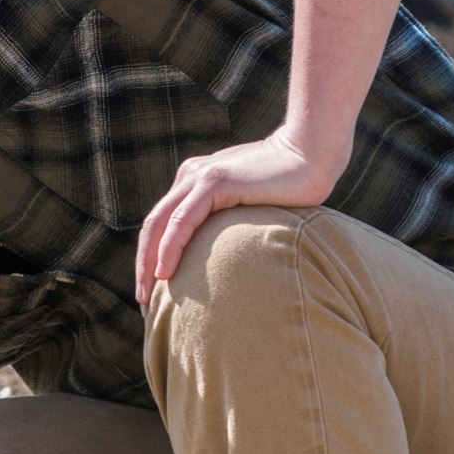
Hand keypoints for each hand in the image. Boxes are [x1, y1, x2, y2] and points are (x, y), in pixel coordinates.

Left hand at [133, 130, 348, 305]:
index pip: (164, 223)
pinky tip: (165, 272)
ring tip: (147, 293)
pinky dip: (170, 247)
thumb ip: (229, 217)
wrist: (312, 154)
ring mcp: (200, 177)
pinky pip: (183, 220)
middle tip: (141, 298)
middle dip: (143, 263)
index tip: (153, 288)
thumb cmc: (291, 185)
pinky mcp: (215, 182)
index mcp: (195, 181)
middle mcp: (191, 177)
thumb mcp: (249, 202)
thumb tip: (224, 252)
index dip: (152, 255)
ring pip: (160, 224)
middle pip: (154, 225)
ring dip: (149, 261)